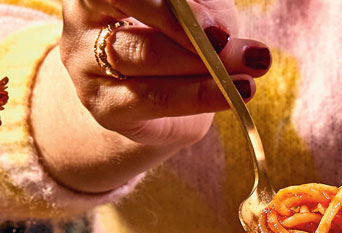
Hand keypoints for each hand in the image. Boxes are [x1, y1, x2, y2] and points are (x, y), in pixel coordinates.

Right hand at [58, 0, 271, 149]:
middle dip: (200, 41)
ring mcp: (84, 64)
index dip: (169, 9)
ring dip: (205, 71)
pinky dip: (198, 97)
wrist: (159, 99)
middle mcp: (80, 18)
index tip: (220, 30)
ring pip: (145, 61)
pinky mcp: (103, 105)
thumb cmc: (177, 39)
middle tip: (255, 55)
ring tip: (248, 81)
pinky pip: (154, 98)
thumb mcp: (191, 10)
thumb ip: (200, 6)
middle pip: (139, 23)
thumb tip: (220, 22)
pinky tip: (233, 97)